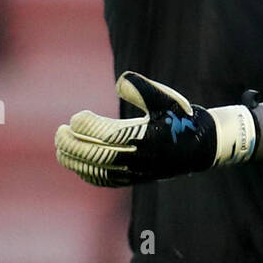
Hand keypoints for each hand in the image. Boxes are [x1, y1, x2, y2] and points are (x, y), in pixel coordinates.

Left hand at [54, 71, 255, 186]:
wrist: (202, 146)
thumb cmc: (181, 118)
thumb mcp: (166, 98)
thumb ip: (142, 88)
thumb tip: (118, 83)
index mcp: (148, 136)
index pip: (108, 135)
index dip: (88, 126)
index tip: (76, 117)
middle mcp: (141, 157)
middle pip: (98, 155)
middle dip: (74, 144)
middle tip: (60, 131)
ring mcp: (137, 171)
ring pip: (98, 170)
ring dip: (75, 160)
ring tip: (60, 147)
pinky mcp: (136, 179)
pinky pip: (106, 180)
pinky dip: (87, 172)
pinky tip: (76, 162)